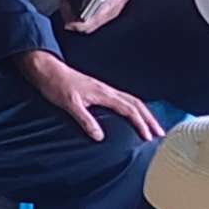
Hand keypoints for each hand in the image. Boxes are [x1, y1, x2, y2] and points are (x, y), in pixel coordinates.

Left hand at [16, 42, 163, 143]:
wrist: (47, 70)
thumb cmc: (57, 85)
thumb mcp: (70, 104)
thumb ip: (85, 120)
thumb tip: (100, 137)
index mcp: (103, 93)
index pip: (129, 109)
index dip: (141, 123)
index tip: (149, 137)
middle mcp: (107, 90)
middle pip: (136, 104)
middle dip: (150, 119)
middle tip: (160, 134)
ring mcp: (104, 90)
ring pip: (132, 100)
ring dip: (144, 114)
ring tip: (153, 127)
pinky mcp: (99, 91)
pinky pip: (123, 99)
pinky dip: (134, 108)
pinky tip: (133, 116)